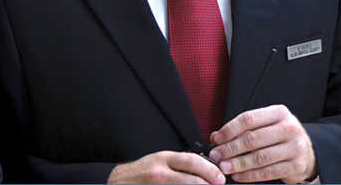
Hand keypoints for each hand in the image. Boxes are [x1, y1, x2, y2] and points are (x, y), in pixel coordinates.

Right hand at [108, 151, 224, 183]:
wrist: (120, 181)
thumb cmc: (142, 171)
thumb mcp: (160, 160)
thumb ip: (180, 162)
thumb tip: (204, 165)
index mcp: (164, 159)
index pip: (193, 161)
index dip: (210, 170)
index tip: (220, 178)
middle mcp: (160, 173)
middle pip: (192, 180)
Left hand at [208, 105, 317, 182]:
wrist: (307, 152)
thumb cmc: (280, 137)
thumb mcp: (264, 127)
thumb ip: (241, 130)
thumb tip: (216, 137)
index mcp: (278, 113)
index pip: (249, 119)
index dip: (230, 129)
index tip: (217, 139)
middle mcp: (289, 128)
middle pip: (253, 139)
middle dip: (230, 149)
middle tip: (216, 156)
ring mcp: (294, 147)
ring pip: (260, 157)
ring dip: (238, 164)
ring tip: (224, 167)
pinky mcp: (296, 165)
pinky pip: (268, 172)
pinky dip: (250, 175)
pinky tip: (239, 176)